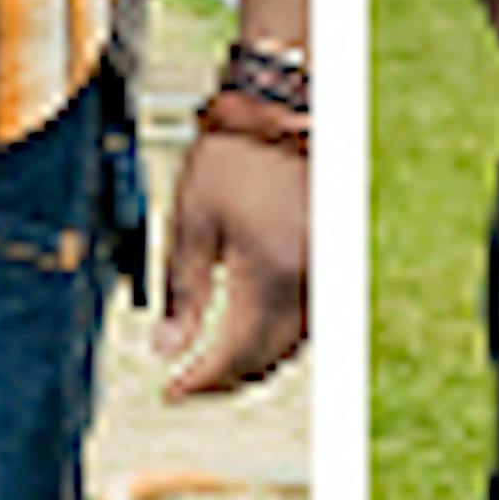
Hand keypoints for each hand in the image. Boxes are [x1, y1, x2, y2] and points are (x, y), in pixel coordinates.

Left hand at [160, 116, 307, 396]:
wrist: (287, 107)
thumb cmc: (234, 154)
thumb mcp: (191, 221)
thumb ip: (181, 291)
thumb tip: (165, 351)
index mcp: (269, 275)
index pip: (233, 356)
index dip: (199, 382)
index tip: (170, 392)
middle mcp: (306, 284)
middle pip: (265, 361)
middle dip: (223, 380)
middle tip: (186, 383)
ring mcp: (325, 275)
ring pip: (290, 347)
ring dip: (252, 362)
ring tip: (211, 362)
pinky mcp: (333, 264)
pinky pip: (306, 321)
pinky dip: (276, 337)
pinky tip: (248, 331)